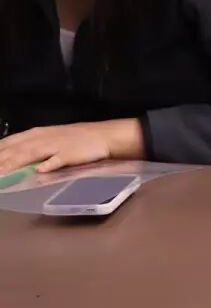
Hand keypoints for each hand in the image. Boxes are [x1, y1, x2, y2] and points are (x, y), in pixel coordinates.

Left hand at [0, 119, 143, 174]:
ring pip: (31, 153)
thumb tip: (9, 158)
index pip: (9, 142)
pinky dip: (49, 164)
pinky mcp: (71, 154)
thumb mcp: (50, 138)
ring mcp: (57, 146)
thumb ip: (31, 147)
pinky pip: (58, 159)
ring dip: (15, 162)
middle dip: (0, 159)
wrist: (104, 135)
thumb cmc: (76, 138)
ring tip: (1, 173)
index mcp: (36, 134)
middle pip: (16, 149)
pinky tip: (40, 170)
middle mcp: (43, 138)